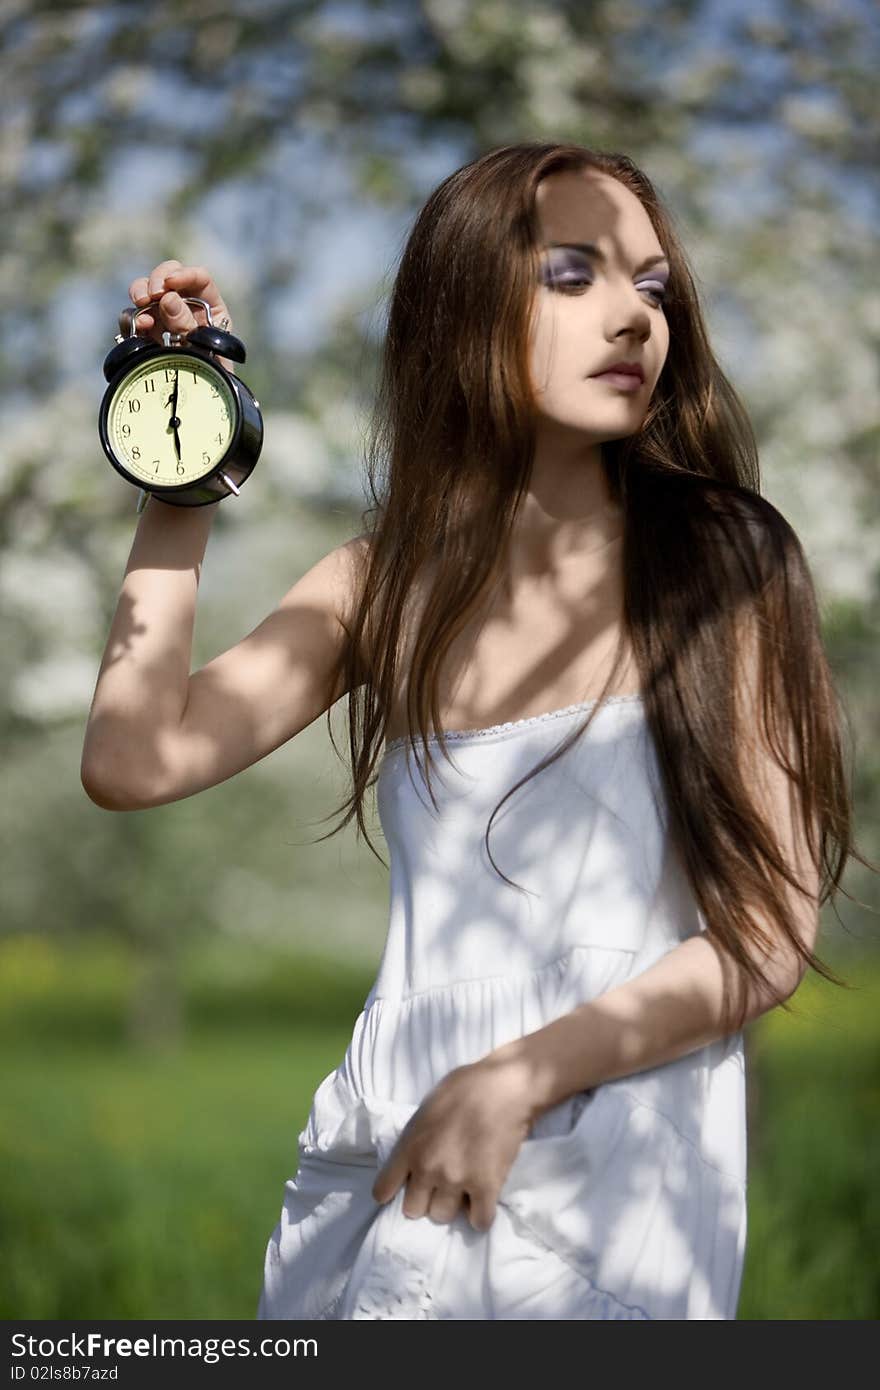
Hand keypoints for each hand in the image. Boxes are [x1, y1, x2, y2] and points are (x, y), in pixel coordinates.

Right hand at [121, 260, 235, 372]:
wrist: (193, 407)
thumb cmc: (208, 379)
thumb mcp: (203, 353)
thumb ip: (187, 326)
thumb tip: (168, 299)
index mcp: (211, 309)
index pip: (199, 279)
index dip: (185, 275)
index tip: (170, 284)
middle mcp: (186, 308)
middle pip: (169, 275)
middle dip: (159, 278)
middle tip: (153, 295)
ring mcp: (163, 318)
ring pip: (147, 289)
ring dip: (141, 291)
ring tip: (142, 305)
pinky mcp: (144, 332)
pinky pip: (132, 316)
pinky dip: (131, 317)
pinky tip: (138, 327)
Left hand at [371, 1056, 534, 1231]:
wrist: (502, 1087)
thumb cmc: (463, 1088)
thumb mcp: (425, 1111)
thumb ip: (415, 1140)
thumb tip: (416, 1160)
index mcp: (409, 1147)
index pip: (382, 1190)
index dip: (392, 1193)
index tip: (404, 1190)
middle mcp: (427, 1168)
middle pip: (414, 1210)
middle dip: (425, 1200)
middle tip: (440, 1187)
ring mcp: (456, 1180)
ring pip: (443, 1216)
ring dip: (452, 1206)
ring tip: (464, 1190)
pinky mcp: (485, 1188)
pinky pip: (479, 1221)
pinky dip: (481, 1215)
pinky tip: (483, 1202)